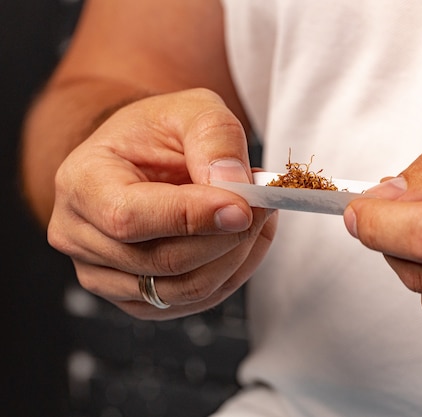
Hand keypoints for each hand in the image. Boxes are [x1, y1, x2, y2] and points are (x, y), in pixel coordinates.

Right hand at [48, 89, 276, 319]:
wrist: (141, 157)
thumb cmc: (159, 132)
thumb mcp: (191, 109)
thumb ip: (215, 138)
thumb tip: (234, 183)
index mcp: (83, 182)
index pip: (131, 218)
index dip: (192, 218)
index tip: (244, 207)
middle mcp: (80, 236)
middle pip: (165, 262)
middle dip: (229, 236)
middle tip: (264, 203)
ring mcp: (104, 274)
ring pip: (186, 289)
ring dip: (238, 256)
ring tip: (256, 216)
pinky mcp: (135, 297)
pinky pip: (194, 301)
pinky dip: (232, 273)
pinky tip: (242, 240)